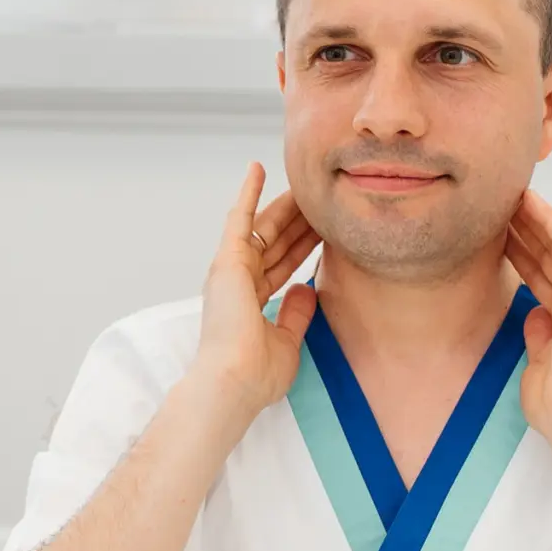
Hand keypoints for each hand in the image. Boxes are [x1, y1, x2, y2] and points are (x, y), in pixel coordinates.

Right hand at [187, 163, 320, 417]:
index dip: (304, 247)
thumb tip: (307, 288)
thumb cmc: (255, 374)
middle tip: (322, 199)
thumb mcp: (287, 341)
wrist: (234, 382)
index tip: (324, 230)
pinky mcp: (227, 261)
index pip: (282, 266)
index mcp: (250, 303)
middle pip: (276, 242)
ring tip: (305, 183)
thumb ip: (296, 314)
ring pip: (265, 227)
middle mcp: (239, 283)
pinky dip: (247, 193)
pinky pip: (239, 218)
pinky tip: (257, 169)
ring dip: (285, 206)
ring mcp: (231, 269)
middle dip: (299, 222)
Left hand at [504, 190, 551, 454]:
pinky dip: (550, 223)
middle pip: (550, 257)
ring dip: (536, 219)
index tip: (500, 234)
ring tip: (510, 195)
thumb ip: (538, 337)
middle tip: (499, 205)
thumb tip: (533, 316)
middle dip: (525, 229)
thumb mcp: (538, 366)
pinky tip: (531, 204)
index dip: (523, 253)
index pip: (543, 278)